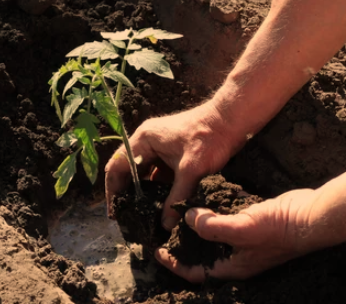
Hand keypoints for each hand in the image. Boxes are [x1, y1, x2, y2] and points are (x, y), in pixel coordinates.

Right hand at [105, 102, 241, 229]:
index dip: (113, 190)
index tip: (114, 212)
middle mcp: (147, 142)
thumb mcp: (191, 170)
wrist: (232, 120)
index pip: (117, 166)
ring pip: (144, 175)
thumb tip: (165, 225)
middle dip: (127, 195)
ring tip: (142, 216)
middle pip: (128, 172)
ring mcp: (159, 148)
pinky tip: (160, 207)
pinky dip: (157, 190)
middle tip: (128, 219)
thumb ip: (177, 198)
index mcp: (143, 140)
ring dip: (143, 194)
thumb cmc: (210, 137)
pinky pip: (158, 175)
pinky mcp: (172, 154)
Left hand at [155, 188, 321, 281]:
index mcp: (232, 266)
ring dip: (198, 227)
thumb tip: (188, 218)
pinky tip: (206, 200)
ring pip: (214, 236)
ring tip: (182, 214)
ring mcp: (245, 240)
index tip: (157, 251)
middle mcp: (236, 256)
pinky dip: (215, 213)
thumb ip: (212, 226)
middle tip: (166, 231)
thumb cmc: (278, 229)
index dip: (174, 264)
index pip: (195, 272)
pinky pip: (227, 221)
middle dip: (183, 245)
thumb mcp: (241, 228)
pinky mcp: (252, 223)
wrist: (310, 217)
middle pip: (202, 254)